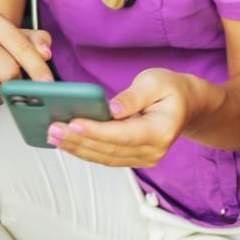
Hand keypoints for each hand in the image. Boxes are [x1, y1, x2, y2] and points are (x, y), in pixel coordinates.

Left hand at [47, 68, 201, 166]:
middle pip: (110, 150)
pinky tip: (67, 142)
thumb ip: (133, 97)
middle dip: (78, 140)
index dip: (96, 131)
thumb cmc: (170, 89)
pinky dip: (85, 150)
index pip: (123, 134)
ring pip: (105, 157)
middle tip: (53, 130)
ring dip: (77, 148)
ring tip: (53, 136)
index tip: (73, 123)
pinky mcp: (134, 157)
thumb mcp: (155, 82)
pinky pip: (107, 157)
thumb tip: (111, 109)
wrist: (186, 104)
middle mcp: (153, 150)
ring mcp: (144, 158)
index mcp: (161, 130)